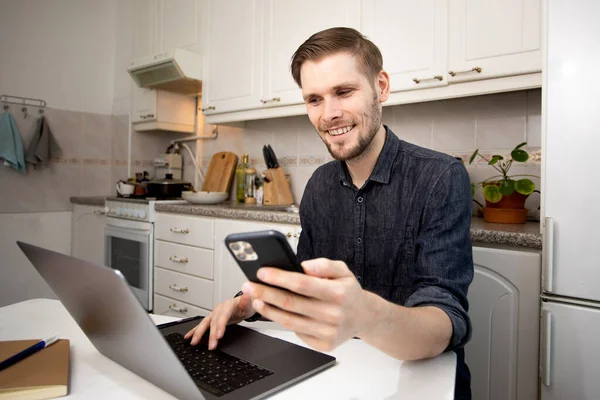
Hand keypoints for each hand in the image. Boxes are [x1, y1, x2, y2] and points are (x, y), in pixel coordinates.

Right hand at [183, 292, 255, 349]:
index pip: (223, 316)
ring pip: (205, 324)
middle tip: (211, 346)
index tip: (218, 336)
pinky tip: (188, 337)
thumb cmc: (246, 304)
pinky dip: (194, 331)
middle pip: (213, 322)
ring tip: (194, 343)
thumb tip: (246, 294)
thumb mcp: (250, 302)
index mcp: (228, 305)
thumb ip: (247, 300)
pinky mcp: (212, 318)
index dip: (220, 326)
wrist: (244, 303)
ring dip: (199, 334)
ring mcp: (214, 313)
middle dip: (210, 335)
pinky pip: (201, 325)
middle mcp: (219, 309)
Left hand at [242, 258, 372, 351]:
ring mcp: (329, 332)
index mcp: (338, 293)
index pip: (302, 284)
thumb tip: (303, 266)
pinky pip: (297, 333)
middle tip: (248, 286)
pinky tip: (273, 312)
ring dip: (268, 310)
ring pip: (290, 321)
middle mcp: (334, 314)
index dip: (279, 278)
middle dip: (265, 293)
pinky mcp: (324, 345)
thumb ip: (324, 264)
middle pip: (291, 303)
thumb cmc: (348, 291)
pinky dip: (282, 322)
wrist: (364, 317)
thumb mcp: (342, 270)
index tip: (262, 272)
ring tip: (255, 299)